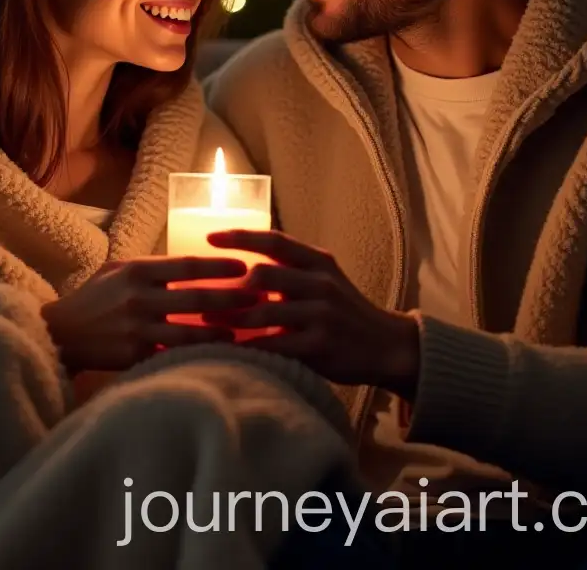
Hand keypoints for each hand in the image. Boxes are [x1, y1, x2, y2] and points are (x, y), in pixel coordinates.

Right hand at [41, 255, 256, 374]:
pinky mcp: (135, 358)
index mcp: (137, 271)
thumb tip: (195, 263)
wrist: (60, 335)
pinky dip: (197, 356)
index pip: (188, 265)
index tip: (245, 267)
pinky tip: (219, 357)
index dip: (219, 266)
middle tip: (261, 298)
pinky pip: (173, 356)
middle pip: (197, 298)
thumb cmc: (94, 297)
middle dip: (233, 298)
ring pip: (190, 333)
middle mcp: (139, 299)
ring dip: (221, 332)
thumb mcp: (119, 269)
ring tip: (247, 331)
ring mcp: (137, 331)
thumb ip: (154, 267)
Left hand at [206, 230, 419, 395]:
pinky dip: (250, 347)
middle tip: (201, 295)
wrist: (385, 345)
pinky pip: (276, 345)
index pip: (273, 240)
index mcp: (317, 261)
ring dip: (231, 318)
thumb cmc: (343, 311)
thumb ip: (290, 270)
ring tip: (207, 322)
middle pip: (263, 274)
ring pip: (264, 312)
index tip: (209, 236)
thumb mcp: (322, 280)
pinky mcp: (320, 345)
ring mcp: (322, 313)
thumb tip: (240, 267)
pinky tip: (232, 350)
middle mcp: (320, 282)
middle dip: (228, 286)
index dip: (240, 236)